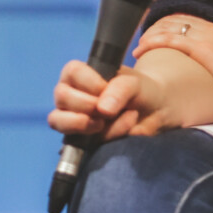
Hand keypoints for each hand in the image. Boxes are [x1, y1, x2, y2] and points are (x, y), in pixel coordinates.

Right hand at [48, 60, 168, 140]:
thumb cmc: (140, 90)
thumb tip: (102, 109)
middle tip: (108, 108)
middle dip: (87, 105)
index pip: (71, 72)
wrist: (155, 112)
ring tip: (104, 122)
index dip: (90, 83)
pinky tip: (121, 128)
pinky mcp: (81, 136)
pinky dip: (104, 136)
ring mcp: (73, 116)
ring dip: (83, 123)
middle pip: (62, 96)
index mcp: (80, 74)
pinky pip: (79, 140)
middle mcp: (72, 93)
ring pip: (58, 120)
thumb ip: (119, 90)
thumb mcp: (135, 83)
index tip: (107, 88)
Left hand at [134, 15, 212, 115]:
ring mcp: (209, 38)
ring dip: (149, 35)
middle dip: (153, 29)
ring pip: (169, 27)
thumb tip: (205, 72)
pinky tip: (142, 49)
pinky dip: (153, 42)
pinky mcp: (205, 50)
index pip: (185, 21)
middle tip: (140, 41)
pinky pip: (172, 40)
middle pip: (173, 21)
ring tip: (138, 47)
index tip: (152, 35)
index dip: (165, 26)